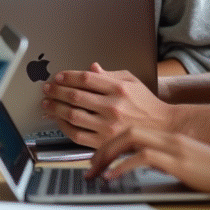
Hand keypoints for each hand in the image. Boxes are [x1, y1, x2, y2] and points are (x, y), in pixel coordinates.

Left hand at [40, 63, 170, 147]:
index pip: (86, 78)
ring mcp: (108, 126)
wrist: (163, 128)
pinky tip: (59, 120)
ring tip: (47, 104)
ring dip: (56, 108)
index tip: (58, 77)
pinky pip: (77, 135)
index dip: (68, 76)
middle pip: (76, 96)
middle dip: (56, 91)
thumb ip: (109, 74)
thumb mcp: (132, 81)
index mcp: (119, 88)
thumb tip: (91, 67)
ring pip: (73, 115)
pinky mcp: (105, 142)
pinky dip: (64, 127)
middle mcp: (113, 106)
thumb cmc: (147, 104)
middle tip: (47, 89)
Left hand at [86, 126, 209, 195]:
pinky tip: (113, 177)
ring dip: (107, 155)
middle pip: (124, 131)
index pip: (127, 127)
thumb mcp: (178, 157)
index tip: (93, 156)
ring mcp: (171, 147)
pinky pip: (144, 158)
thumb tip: (136, 160)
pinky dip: (124, 166)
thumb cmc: (208, 167)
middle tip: (88, 166)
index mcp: (163, 133)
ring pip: (130, 139)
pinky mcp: (177, 161)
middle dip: (101, 147)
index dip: (107, 138)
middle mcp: (164, 136)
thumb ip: (157, 155)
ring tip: (95, 172)